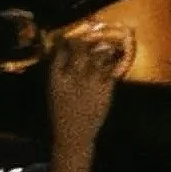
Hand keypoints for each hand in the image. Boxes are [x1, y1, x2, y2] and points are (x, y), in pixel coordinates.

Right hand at [47, 36, 119, 156]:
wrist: (74, 134)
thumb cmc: (62, 113)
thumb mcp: (54, 93)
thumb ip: (60, 75)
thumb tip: (64, 56)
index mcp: (56, 81)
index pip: (59, 55)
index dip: (64, 43)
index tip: (67, 38)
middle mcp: (73, 79)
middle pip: (79, 52)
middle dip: (82, 41)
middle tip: (86, 37)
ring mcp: (90, 83)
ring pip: (98, 57)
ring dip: (101, 47)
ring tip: (104, 43)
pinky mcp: (105, 89)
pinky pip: (110, 69)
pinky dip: (113, 61)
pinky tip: (116, 55)